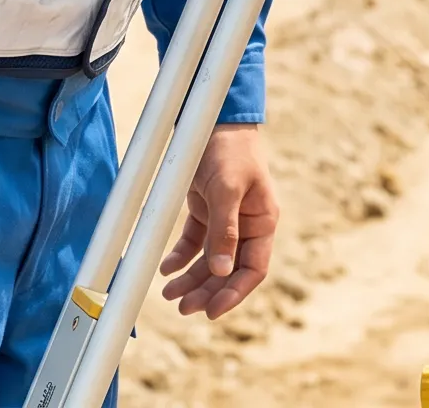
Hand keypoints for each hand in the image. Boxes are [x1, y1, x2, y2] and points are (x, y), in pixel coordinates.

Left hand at [158, 124, 278, 319]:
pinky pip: (194, 242)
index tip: (212, 311)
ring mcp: (225, 219)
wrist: (214, 117)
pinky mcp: (205, 210)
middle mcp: (246, 225)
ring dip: (191, 279)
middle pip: (228, 270)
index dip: (234, 293)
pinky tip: (166, 268)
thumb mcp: (227, 189)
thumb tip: (223, 271)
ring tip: (169, 295)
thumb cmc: (230, 150)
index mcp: (262, 221)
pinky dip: (181, 257)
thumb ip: (225, 230)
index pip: (253, 269)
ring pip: (209, 261)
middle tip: (183, 308)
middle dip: (207, 290)